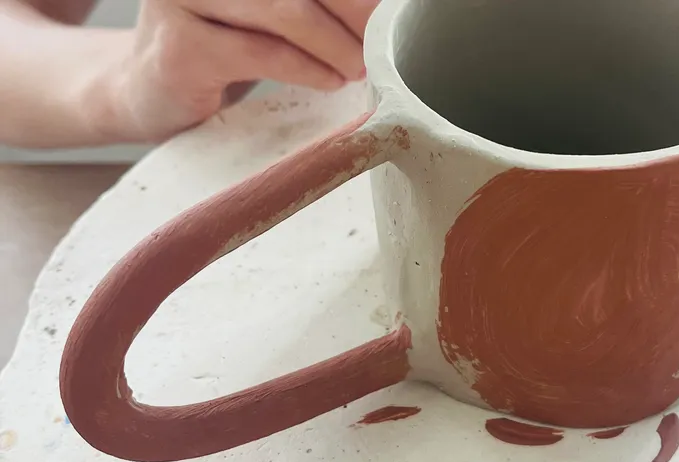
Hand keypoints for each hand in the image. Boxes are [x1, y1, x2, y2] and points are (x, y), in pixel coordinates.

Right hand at [105, 0, 377, 141]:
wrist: (146, 94)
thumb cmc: (218, 49)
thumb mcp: (265, 14)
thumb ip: (306, 4)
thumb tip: (380, 9)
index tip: (389, 10)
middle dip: (353, 10)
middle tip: (384, 39)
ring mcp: (184, 0)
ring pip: (285, 11)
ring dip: (336, 42)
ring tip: (360, 66)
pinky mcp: (180, 47)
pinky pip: (262, 52)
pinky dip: (306, 68)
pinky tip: (331, 80)